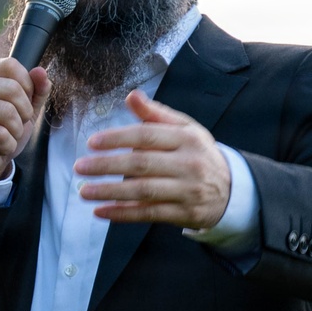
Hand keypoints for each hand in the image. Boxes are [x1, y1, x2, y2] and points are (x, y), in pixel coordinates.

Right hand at [0, 56, 50, 181]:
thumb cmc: (1, 135)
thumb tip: (41, 72)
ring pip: (7, 112)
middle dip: (23, 114)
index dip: (26, 85)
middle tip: (13, 126)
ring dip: (14, 132)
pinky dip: (6, 145)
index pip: (10, 65)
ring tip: (4, 138)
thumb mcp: (25, 112)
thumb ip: (36, 92)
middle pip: (13, 89)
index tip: (23, 104)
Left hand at [74, 90, 230, 228]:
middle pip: (141, 164)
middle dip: (106, 165)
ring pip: (143, 191)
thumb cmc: (197, 154)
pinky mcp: (185, 213)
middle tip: (80, 167)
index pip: (146, 135)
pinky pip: (149, 213)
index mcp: (186, 137)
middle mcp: (188, 163)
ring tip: (84, 191)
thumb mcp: (185, 128)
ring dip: (110, 191)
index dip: (117, 138)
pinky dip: (123, 213)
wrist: (231, 189)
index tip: (92, 142)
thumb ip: (155, 114)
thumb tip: (131, 96)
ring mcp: (188, 190)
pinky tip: (101, 211)